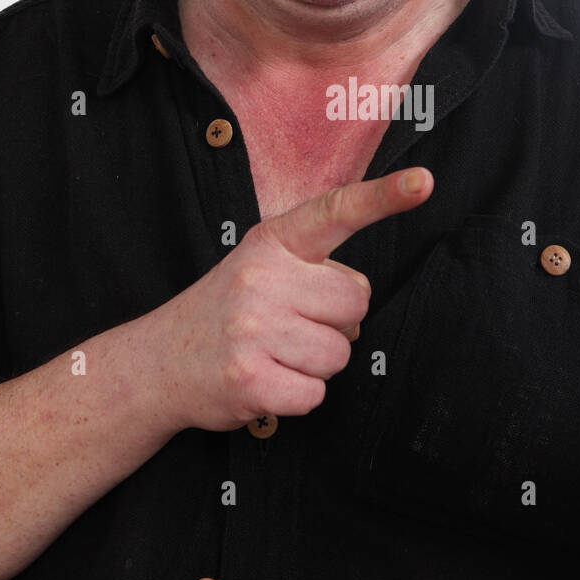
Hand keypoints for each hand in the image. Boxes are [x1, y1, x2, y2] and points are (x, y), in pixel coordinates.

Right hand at [146, 167, 432, 432]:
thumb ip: (310, 267)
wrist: (157, 363)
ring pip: (339, 355)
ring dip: (316, 364)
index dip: (384, 197)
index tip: (422, 183)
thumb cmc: (227, 312)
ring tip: (275, 353)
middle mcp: (262, 277)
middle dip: (336, 322)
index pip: (336, 211)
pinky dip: (297, 396)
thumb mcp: (260, 266)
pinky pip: (315, 395)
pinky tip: (266, 380)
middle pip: (357, 302)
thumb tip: (356, 301)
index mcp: (272, 242)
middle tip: (291, 325)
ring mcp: (254, 329)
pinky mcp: (250, 379)